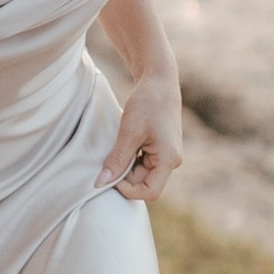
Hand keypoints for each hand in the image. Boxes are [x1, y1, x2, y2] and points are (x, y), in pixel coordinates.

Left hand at [99, 72, 181, 203]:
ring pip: (142, 174)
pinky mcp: (161, 149)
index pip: (150, 192)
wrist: (159, 81)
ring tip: (117, 147)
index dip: (128, 190)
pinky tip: (123, 144)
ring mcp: (167, 156)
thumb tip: (101, 183)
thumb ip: (117, 160)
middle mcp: (172, 161)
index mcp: (169, 159)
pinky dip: (130, 158)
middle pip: (144, 183)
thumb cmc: (147, 103)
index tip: (111, 175)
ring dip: (126, 166)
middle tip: (109, 158)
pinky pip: (143, 163)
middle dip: (124, 176)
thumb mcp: (129, 133)